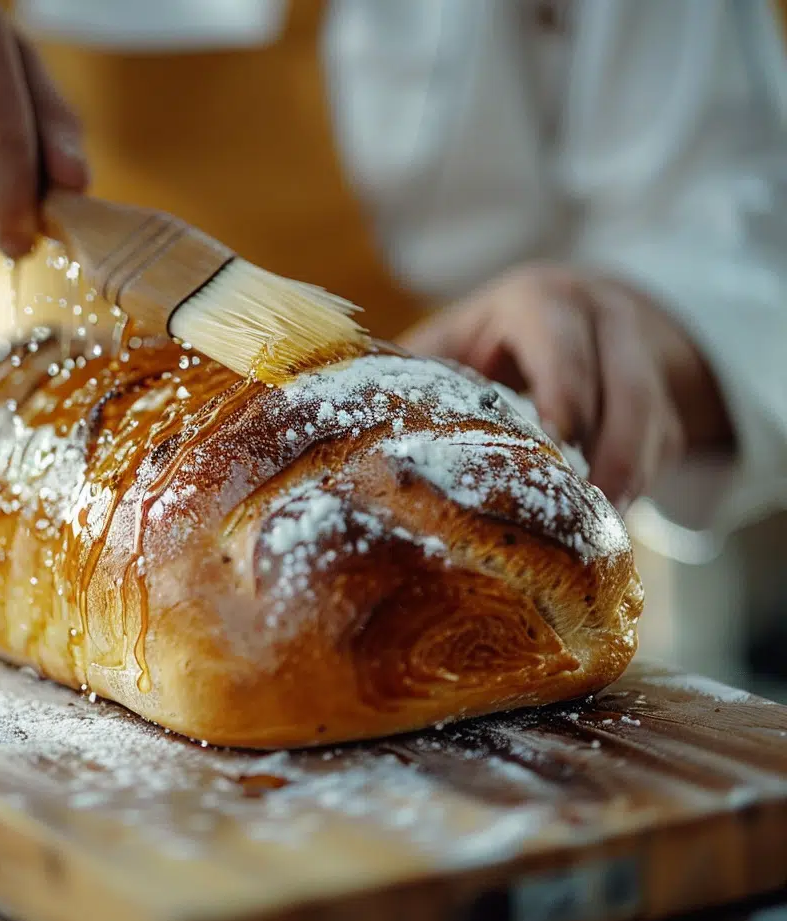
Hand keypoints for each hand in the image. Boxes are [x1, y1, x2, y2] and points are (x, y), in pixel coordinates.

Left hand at [400, 264, 732, 510]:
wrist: (573, 314)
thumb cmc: (490, 338)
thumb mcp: (454, 338)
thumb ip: (415, 369)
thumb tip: (346, 407)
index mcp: (538, 301)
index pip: (561, 342)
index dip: (563, 391)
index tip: (557, 442)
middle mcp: (602, 319)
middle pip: (627, 383)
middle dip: (613, 445)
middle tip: (588, 503)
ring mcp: (642, 357)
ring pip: (655, 417)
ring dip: (634, 473)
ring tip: (606, 526)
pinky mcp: (665, 398)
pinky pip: (667, 442)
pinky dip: (644, 481)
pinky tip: (613, 523)